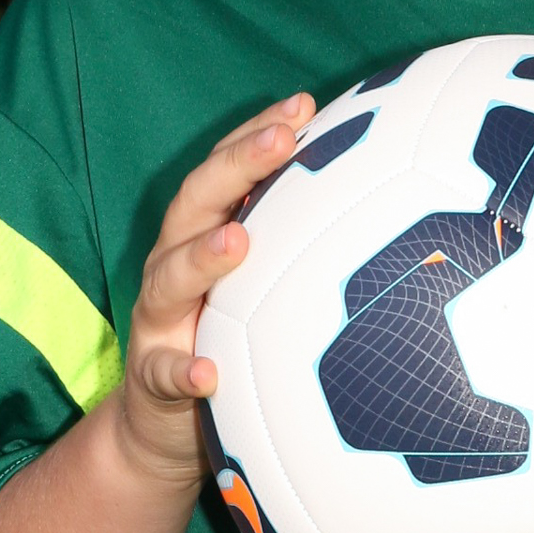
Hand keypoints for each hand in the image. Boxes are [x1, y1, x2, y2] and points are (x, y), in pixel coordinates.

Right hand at [115, 91, 315, 481]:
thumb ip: (296, 250)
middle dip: (237, 167)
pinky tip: (207, 372)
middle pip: (195, 205)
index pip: (225, 172)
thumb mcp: (259, 291)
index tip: (304, 104)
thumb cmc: (229, 343)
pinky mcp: (152, 379)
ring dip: (202, 259)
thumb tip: (382, 210)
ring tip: (236, 244)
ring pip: (170, 280)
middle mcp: (172, 268)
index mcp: (202, 238)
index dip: (256, 133)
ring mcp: (159, 321)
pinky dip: (183, 370)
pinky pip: (164, 372)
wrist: (163, 428)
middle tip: (281, 139)